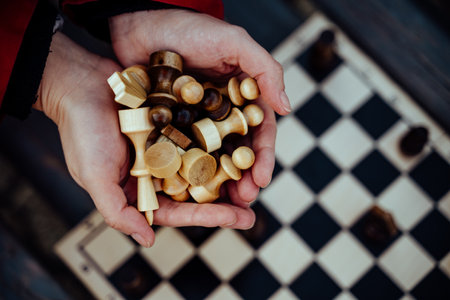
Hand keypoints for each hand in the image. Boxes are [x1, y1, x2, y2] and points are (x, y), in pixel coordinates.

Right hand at [35, 32, 254, 246]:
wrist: (81, 84)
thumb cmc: (82, 131)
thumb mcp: (95, 176)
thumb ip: (118, 212)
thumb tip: (148, 240)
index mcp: (140, 189)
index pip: (178, 210)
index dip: (208, 217)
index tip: (237, 218)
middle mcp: (158, 171)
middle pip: (196, 192)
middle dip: (224, 203)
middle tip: (252, 210)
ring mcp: (168, 147)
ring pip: (203, 166)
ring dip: (227, 174)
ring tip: (255, 181)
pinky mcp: (174, 124)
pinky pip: (200, 135)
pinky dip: (218, 142)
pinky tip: (241, 145)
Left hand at [109, 9, 289, 205]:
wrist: (141, 22)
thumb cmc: (189, 28)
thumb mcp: (234, 42)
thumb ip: (265, 70)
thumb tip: (287, 108)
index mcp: (243, 96)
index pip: (260, 131)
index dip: (264, 156)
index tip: (261, 179)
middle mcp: (222, 112)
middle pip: (238, 150)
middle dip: (244, 177)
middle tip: (243, 201)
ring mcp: (197, 120)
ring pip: (213, 157)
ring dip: (220, 181)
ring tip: (223, 204)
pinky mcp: (172, 125)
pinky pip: (184, 151)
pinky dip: (189, 171)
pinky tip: (190, 189)